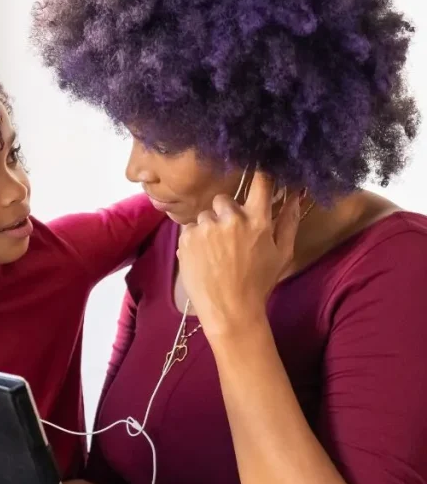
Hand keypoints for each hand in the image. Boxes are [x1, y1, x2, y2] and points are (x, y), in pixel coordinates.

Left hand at [177, 172, 301, 335]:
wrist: (229, 309)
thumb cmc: (259, 283)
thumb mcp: (282, 253)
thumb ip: (289, 221)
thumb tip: (295, 194)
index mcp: (258, 220)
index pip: (260, 182)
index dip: (258, 176)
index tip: (255, 174)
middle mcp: (230, 219)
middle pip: (224, 200)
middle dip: (226, 213)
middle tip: (230, 236)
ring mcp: (206, 227)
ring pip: (205, 215)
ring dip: (209, 228)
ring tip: (216, 252)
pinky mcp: (187, 237)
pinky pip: (189, 228)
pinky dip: (194, 239)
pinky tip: (203, 257)